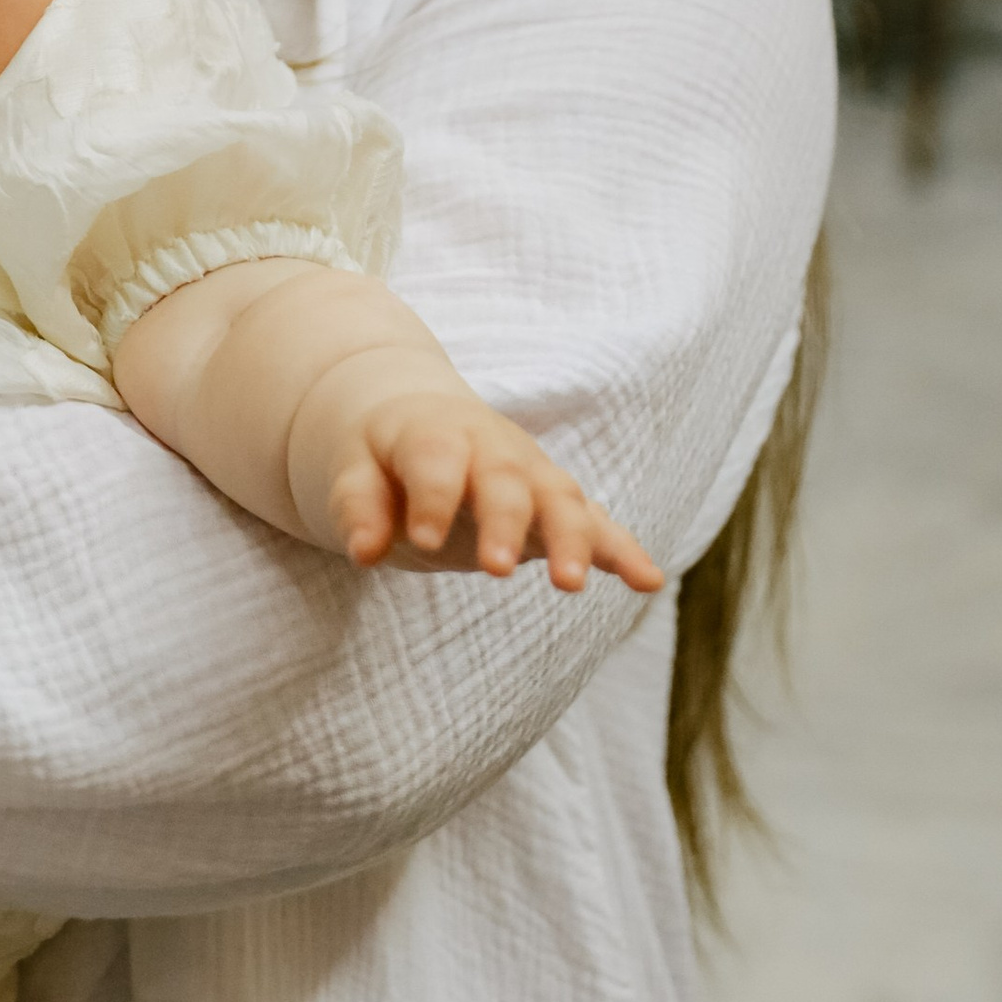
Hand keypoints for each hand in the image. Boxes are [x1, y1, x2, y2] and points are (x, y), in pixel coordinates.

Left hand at [322, 389, 662, 596]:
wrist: (417, 416)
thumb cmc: (381, 454)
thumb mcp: (353, 469)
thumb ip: (358, 505)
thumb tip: (362, 552)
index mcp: (436, 434)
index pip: (437, 461)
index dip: (433, 498)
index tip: (424, 539)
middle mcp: (493, 449)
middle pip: (507, 481)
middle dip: (506, 523)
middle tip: (496, 569)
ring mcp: (532, 475)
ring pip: (562, 501)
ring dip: (571, 541)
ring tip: (569, 584)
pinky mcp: (556, 504)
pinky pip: (597, 524)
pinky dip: (623, 551)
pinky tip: (648, 581)